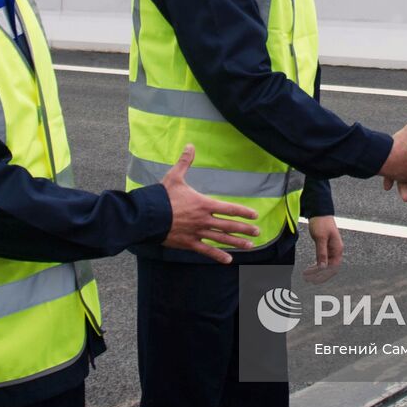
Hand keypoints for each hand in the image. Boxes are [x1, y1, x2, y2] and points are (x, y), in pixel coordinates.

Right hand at [160, 145, 260, 263]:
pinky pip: (207, 251)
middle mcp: (204, 220)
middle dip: (245, 228)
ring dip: (237, 242)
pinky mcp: (189, 243)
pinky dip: (218, 256)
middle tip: (258, 231)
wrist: (148, 216)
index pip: (229, 208)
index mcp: (204, 204)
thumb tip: (190, 145)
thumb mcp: (175, 177)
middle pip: (229, 225)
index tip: (255, 215)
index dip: (243, 211)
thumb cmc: (162, 196)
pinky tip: (228, 260)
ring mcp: (198, 233)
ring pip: (221, 239)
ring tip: (250, 246)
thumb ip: (185, 162)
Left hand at [303, 216, 342, 283]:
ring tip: (307, 275)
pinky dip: (317, 265)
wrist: (319, 211)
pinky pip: (322, 259)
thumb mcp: (320, 238)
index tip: (315, 280)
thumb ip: (322, 253)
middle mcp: (335, 250)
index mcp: (337, 249)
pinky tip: (310, 268)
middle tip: (308, 279)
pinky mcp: (325, 247)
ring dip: (317, 271)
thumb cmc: (321, 222)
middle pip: (329, 268)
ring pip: (325, 265)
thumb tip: (322, 267)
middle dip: (319, 275)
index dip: (324, 275)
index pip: (333, 268)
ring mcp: (331, 249)